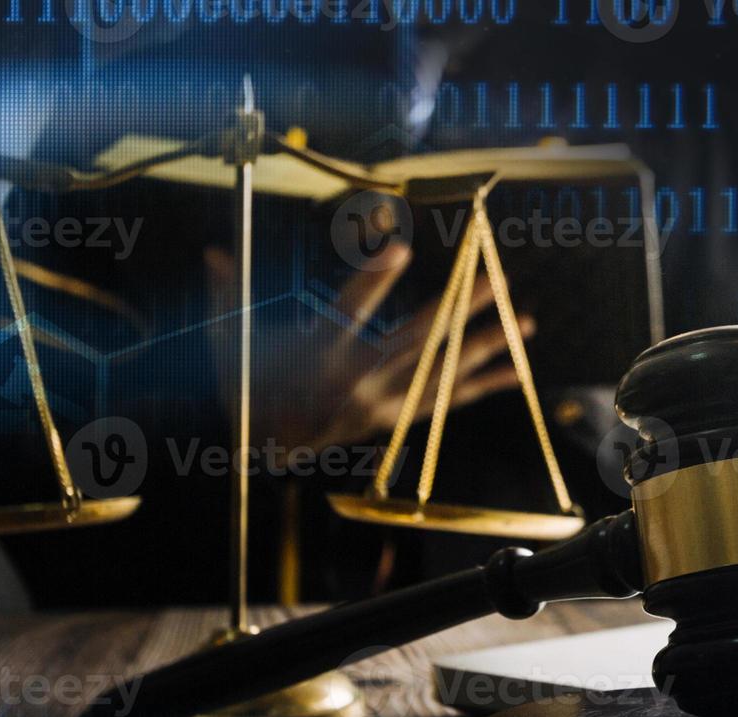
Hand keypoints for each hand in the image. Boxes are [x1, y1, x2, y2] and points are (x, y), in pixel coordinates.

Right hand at [203, 242, 533, 456]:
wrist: (259, 446)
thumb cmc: (245, 385)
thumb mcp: (228, 339)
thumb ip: (228, 294)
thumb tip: (214, 252)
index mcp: (317, 355)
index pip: (349, 310)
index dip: (374, 278)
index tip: (401, 248)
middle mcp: (356, 381)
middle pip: (415, 339)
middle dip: (457, 308)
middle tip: (492, 279)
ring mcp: (381, 404)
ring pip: (441, 370)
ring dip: (484, 344)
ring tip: (523, 322)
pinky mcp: (394, 420)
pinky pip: (447, 402)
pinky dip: (484, 385)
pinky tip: (517, 371)